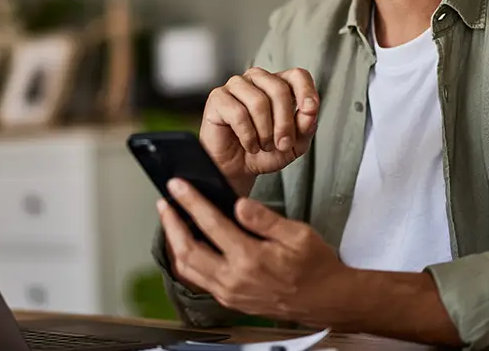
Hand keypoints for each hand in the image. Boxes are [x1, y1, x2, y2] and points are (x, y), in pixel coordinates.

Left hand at [158, 178, 353, 326]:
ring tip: (170, 222)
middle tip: (164, 203)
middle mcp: (234, 278)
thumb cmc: (314, 266)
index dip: (191, 202)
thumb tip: (239, 204)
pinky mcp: (230, 300)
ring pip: (188, 269)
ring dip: (174, 243)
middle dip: (171, 223)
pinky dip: (186, 261)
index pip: (212, 224)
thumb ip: (265, 219)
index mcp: (251, 258)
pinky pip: (198, 280)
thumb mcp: (299, 234)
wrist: (324, 301)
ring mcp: (230, 292)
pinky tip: (186, 245)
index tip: (178, 186)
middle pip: (188, 249)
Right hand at [201, 67, 318, 195]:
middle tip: (282, 144)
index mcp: (278, 85)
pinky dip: (248, 135)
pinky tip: (248, 143)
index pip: (297, 76)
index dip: (306, 91)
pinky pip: (238, 113)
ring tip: (263, 145)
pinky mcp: (218, 98)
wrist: (238, 169)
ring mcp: (236, 86)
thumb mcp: (294, 144)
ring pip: (259, 101)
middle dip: (284, 123)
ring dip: (265, 132)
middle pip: (279, 89)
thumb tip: (310, 111)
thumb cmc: (263, 152)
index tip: (310, 110)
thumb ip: (306, 126)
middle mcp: (258, 81)